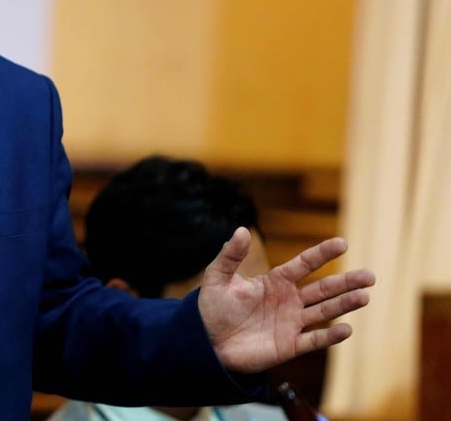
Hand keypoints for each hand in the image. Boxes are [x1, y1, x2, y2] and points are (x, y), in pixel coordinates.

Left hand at [198, 227, 374, 373]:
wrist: (207, 342)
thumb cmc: (212, 308)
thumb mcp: (217, 277)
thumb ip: (230, 255)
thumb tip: (239, 230)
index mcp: (275, 281)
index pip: (304, 264)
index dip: (322, 254)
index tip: (342, 243)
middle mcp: (289, 300)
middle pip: (323, 289)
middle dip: (346, 282)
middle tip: (370, 275)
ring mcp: (291, 323)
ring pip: (324, 312)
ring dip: (344, 305)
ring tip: (365, 296)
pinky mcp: (289, 346)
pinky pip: (313, 341)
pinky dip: (330, 336)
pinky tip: (346, 329)